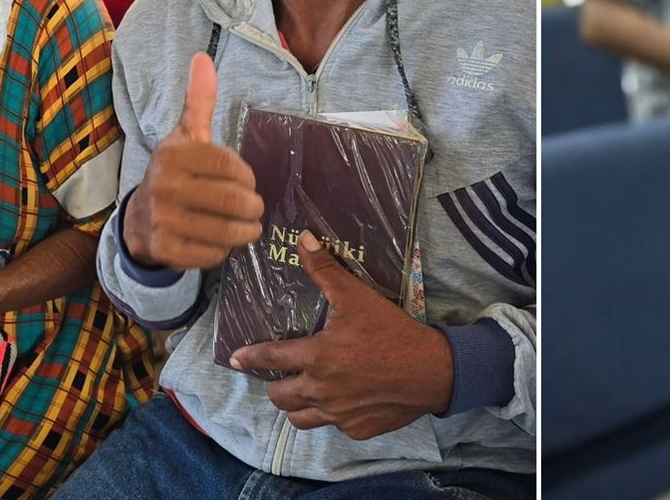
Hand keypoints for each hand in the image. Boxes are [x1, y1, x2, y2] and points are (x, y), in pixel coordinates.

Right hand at [124, 54, 262, 269]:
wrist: (137, 220)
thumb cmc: (174, 173)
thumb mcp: (186, 136)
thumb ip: (200, 101)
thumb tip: (203, 58)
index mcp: (173, 154)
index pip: (232, 166)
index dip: (247, 176)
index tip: (246, 180)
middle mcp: (164, 185)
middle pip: (235, 201)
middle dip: (253, 207)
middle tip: (253, 208)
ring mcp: (162, 220)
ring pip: (228, 231)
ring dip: (246, 231)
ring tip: (247, 226)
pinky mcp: (165, 250)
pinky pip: (213, 255)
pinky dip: (223, 250)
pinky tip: (218, 241)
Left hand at [231, 231, 453, 439]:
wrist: (433, 371)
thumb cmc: (392, 331)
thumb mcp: (358, 297)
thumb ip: (326, 270)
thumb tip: (303, 240)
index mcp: (316, 358)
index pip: (270, 358)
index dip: (250, 358)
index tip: (236, 359)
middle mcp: (320, 391)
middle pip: (279, 396)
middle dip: (274, 385)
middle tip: (278, 376)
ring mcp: (338, 414)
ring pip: (299, 419)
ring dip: (295, 406)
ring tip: (301, 394)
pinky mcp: (357, 429)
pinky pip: (333, 426)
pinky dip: (331, 415)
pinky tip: (341, 403)